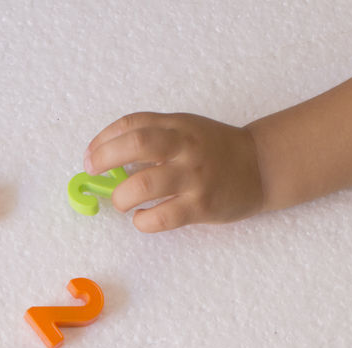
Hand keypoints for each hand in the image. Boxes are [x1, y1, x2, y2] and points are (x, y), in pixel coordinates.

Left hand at [84, 112, 264, 231]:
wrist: (260, 167)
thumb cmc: (214, 149)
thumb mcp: (186, 130)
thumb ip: (153, 137)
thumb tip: (107, 157)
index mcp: (178, 125)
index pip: (133, 123)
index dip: (104, 139)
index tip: (91, 156)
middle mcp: (186, 147)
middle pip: (137, 144)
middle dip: (105, 157)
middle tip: (93, 171)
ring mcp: (194, 176)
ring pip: (144, 185)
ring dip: (122, 196)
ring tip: (122, 202)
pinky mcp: (201, 206)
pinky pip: (162, 217)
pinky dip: (143, 221)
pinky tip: (142, 218)